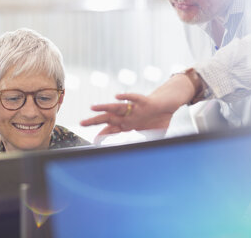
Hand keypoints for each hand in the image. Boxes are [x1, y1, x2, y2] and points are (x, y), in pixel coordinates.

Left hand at [80, 74, 195, 135]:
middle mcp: (128, 115)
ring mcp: (135, 108)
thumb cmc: (158, 118)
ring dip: (105, 107)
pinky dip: (126, 97)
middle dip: (95, 121)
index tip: (94, 141)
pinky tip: (116, 96)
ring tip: (93, 107)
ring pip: (117, 107)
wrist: (169, 103)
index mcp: (127, 124)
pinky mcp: (144, 102)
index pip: (111, 129)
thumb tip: (144, 154)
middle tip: (82, 123)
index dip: (102, 135)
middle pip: (109, 118)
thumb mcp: (151, 135)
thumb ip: (146, 143)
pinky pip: (134, 98)